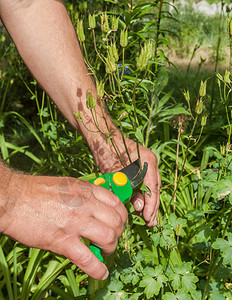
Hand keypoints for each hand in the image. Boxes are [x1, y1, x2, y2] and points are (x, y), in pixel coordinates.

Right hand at [1, 173, 127, 279]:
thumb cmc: (36, 191)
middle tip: (111, 239)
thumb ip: (84, 194)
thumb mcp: (66, 184)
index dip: (122, 216)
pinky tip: (101, 273)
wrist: (12, 199)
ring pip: (108, 238)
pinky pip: (88, 258)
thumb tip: (95, 205)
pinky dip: (98, 269)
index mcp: (86, 189)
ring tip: (104, 251)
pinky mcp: (62, 240)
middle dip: (118, 233)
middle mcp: (85, 204)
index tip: (118, 223)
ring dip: (110, 248)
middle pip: (116, 221)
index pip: (116, 203)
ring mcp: (75, 222)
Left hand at [91, 133, 159, 226]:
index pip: (153, 188)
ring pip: (150, 188)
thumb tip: (140, 207)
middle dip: (152, 207)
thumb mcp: (116, 173)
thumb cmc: (107, 151)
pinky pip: (144, 184)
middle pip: (154, 189)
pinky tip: (140, 207)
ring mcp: (146, 165)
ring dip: (148, 203)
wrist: (102, 138)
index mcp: (148, 161)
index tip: (148, 218)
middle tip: (150, 223)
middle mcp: (150, 163)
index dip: (151, 205)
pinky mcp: (139, 168)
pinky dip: (142, 195)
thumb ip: (129, 189)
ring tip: (147, 219)